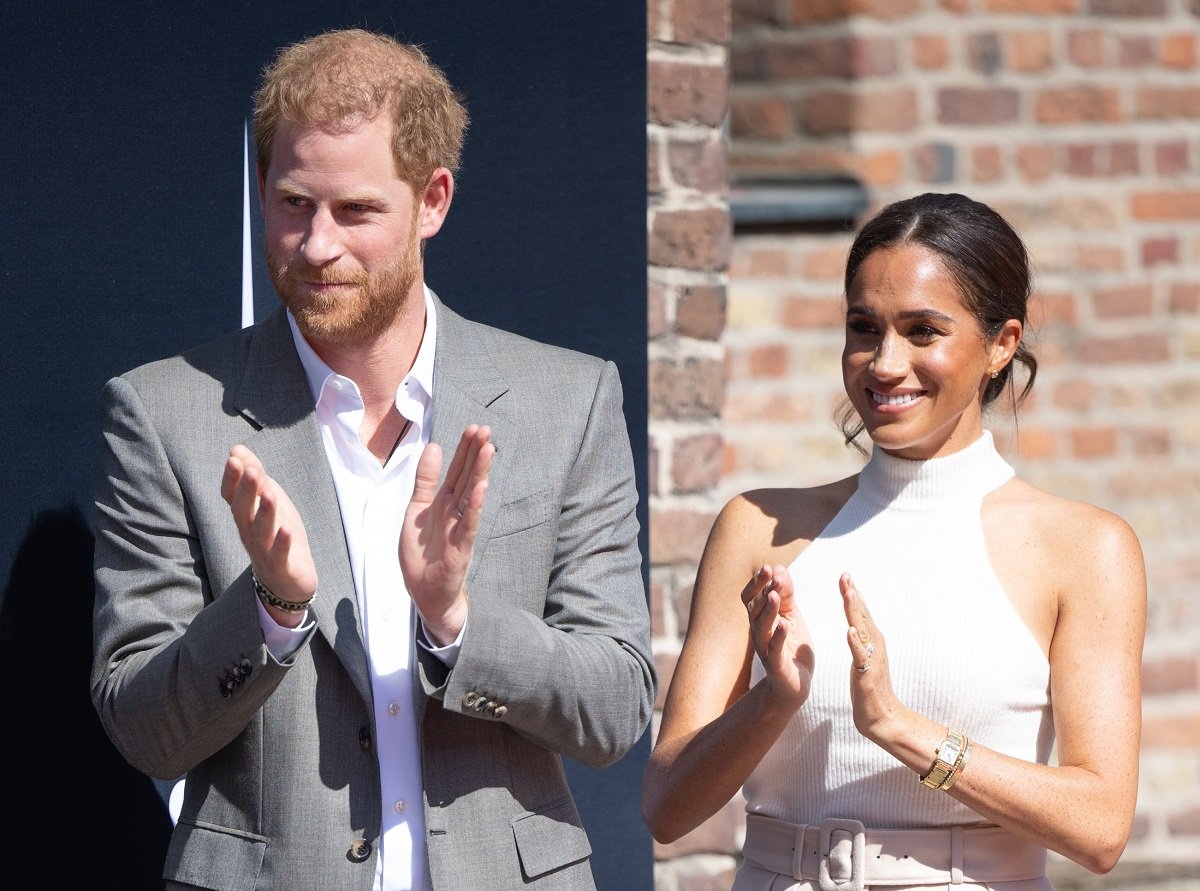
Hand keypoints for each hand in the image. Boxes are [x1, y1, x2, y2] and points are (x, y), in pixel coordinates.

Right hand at [221, 445, 317, 623]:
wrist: (288, 582)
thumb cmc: (277, 535)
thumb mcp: (269, 501)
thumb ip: (255, 476)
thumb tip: (236, 448)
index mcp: (245, 516)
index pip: (231, 496)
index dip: (232, 479)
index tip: (234, 458)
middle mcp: (249, 533)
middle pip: (243, 511)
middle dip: (246, 491)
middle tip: (252, 471)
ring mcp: (264, 552)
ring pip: (260, 532)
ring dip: (264, 512)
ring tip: (269, 494)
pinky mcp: (281, 568)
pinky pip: (279, 556)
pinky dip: (281, 543)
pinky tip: (286, 530)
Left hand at [400, 424, 493, 645]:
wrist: (425, 592)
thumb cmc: (422, 554)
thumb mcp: (416, 511)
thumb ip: (425, 481)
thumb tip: (432, 447)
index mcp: (443, 502)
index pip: (457, 470)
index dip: (464, 450)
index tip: (474, 428)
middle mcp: (455, 512)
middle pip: (467, 477)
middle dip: (475, 454)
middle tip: (485, 430)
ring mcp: (460, 528)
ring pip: (471, 496)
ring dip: (480, 473)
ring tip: (488, 450)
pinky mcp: (460, 547)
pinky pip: (469, 524)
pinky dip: (474, 507)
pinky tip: (481, 488)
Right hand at [741, 564, 813, 708]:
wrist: (795, 684)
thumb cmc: (791, 646)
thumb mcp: (792, 615)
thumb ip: (787, 594)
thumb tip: (779, 568)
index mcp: (760, 618)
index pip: (751, 596)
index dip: (757, 582)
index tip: (769, 566)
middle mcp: (758, 632)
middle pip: (753, 608)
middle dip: (761, 589)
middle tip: (770, 573)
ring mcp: (766, 648)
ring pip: (761, 627)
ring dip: (768, 610)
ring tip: (775, 595)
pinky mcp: (776, 664)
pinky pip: (775, 649)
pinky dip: (779, 636)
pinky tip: (785, 624)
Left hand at [840, 573, 900, 740]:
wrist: (881, 716)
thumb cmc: (870, 686)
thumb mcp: (863, 656)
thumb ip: (862, 638)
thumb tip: (857, 622)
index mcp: (871, 640)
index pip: (860, 612)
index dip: (853, 593)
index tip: (845, 575)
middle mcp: (874, 645)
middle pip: (862, 615)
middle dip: (853, 594)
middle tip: (845, 575)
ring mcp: (871, 658)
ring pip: (862, 630)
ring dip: (855, 612)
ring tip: (849, 593)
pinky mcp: (866, 674)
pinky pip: (860, 656)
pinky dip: (855, 643)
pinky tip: (850, 631)